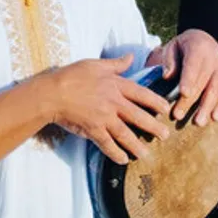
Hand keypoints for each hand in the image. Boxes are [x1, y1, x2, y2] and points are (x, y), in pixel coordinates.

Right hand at [46, 54, 171, 163]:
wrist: (51, 93)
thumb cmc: (71, 76)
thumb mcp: (95, 64)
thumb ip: (116, 64)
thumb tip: (131, 57)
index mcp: (116, 85)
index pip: (142, 94)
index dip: (156, 102)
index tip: (166, 109)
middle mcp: (113, 102)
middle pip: (138, 117)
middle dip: (154, 128)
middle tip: (165, 136)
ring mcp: (103, 118)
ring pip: (126, 134)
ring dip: (137, 145)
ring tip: (147, 154)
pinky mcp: (92, 130)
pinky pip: (107, 144)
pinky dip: (116, 153)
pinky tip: (123, 160)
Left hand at [146, 29, 217, 125]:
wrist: (204, 41)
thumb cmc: (183, 48)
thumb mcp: (172, 48)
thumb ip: (169, 61)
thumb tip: (167, 76)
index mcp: (199, 47)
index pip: (193, 65)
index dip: (189, 79)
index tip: (183, 93)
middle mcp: (215, 57)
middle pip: (203, 81)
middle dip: (190, 100)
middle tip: (178, 115)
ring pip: (215, 90)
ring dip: (206, 107)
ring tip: (198, 122)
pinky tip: (214, 118)